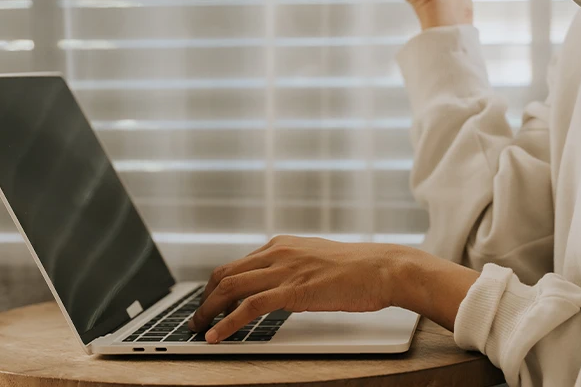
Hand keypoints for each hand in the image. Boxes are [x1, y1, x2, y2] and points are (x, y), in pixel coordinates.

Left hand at [187, 236, 480, 342]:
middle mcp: (277, 252)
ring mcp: (283, 270)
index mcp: (282, 244)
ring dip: (208, 311)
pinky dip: (226, 322)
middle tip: (196, 318)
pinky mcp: (292, 290)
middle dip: (205, 298)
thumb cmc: (360, 269)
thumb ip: (295, 269)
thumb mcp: (318, 262)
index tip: (207, 302)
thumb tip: (281, 289)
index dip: (217, 286)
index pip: (237, 264)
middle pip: (225, 273)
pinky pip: (248, 306)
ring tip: (198, 329)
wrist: (384, 268)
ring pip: (230, 287)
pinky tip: (216, 335)